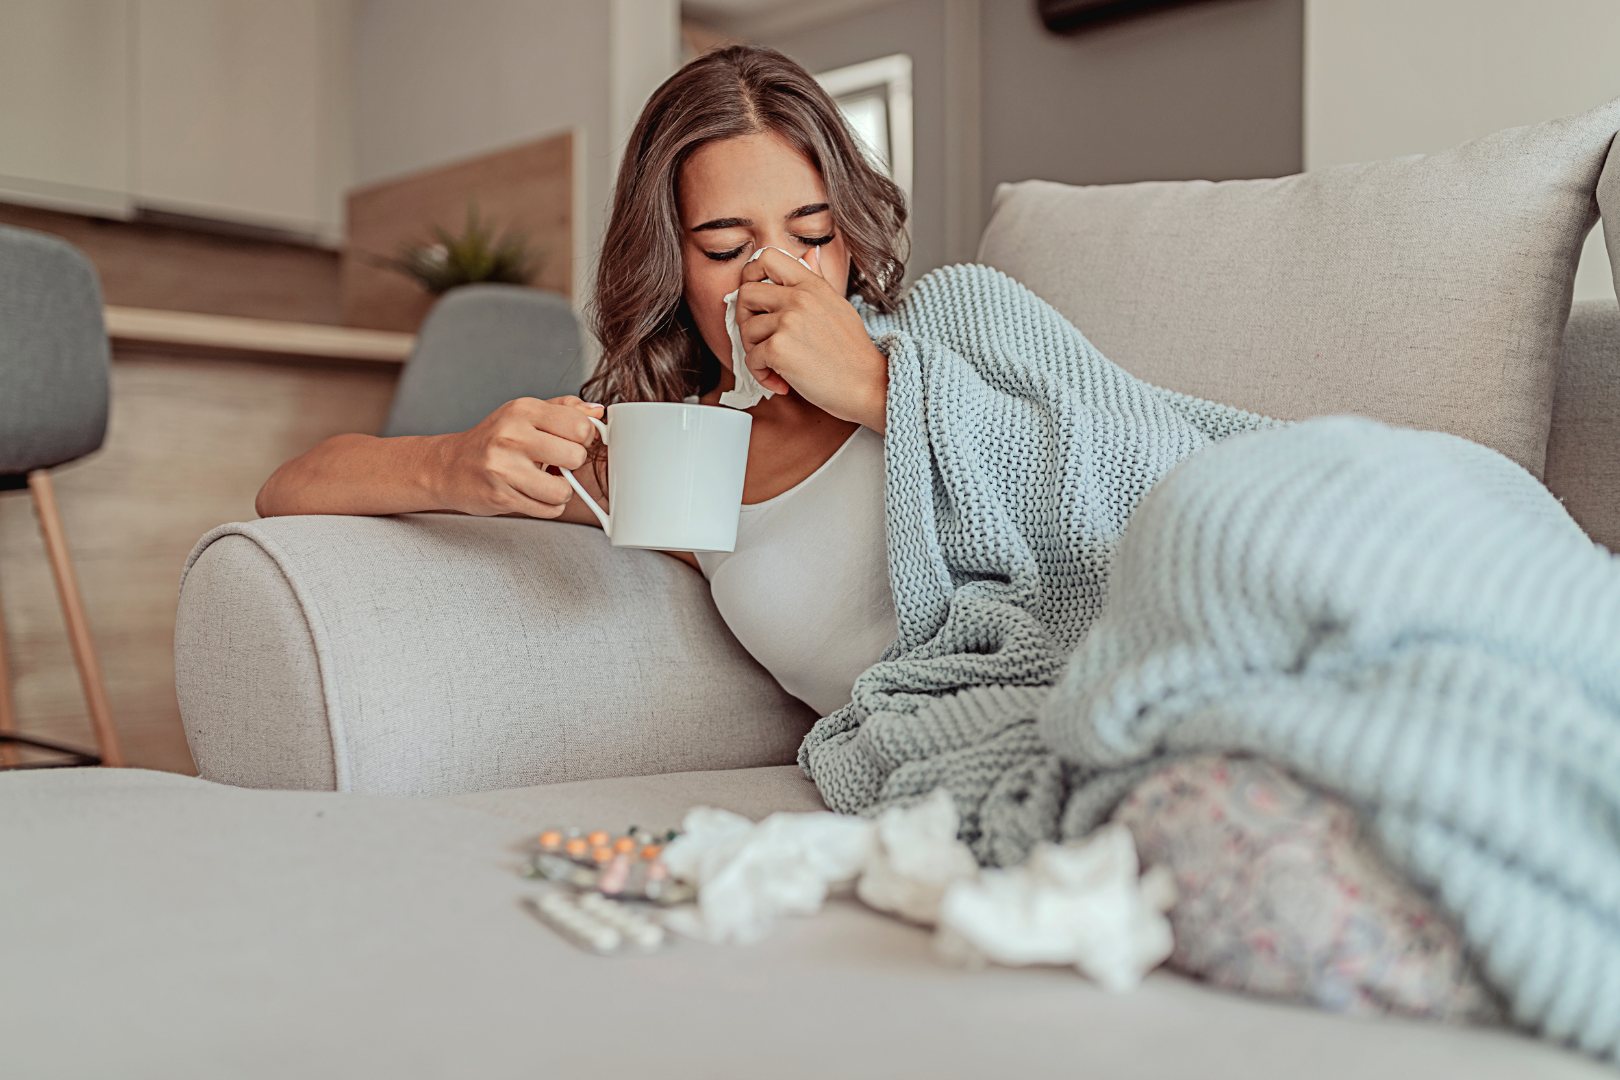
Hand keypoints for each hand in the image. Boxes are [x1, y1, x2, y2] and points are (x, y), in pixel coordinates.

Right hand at [430, 396, 603, 516]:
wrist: (449, 466)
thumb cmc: (492, 440)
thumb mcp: (524, 414)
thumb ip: (563, 410)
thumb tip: (598, 412)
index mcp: (523, 410)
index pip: (580, 425)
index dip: (585, 438)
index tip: (573, 441)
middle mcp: (512, 436)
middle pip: (576, 457)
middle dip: (573, 465)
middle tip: (557, 463)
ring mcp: (504, 468)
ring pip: (564, 490)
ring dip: (561, 490)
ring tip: (546, 481)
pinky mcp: (501, 497)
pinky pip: (549, 510)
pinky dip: (548, 506)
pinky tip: (533, 494)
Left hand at [735, 246, 887, 429]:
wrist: (867, 385)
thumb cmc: (853, 353)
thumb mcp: (838, 305)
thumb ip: (817, 279)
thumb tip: (810, 253)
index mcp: (812, 285)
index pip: (767, 257)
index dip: (750, 275)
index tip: (755, 299)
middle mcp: (799, 298)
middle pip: (745, 293)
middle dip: (745, 319)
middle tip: (760, 339)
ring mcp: (788, 321)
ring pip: (746, 330)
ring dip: (755, 352)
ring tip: (776, 365)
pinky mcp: (779, 348)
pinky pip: (751, 359)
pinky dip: (761, 374)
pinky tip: (781, 381)